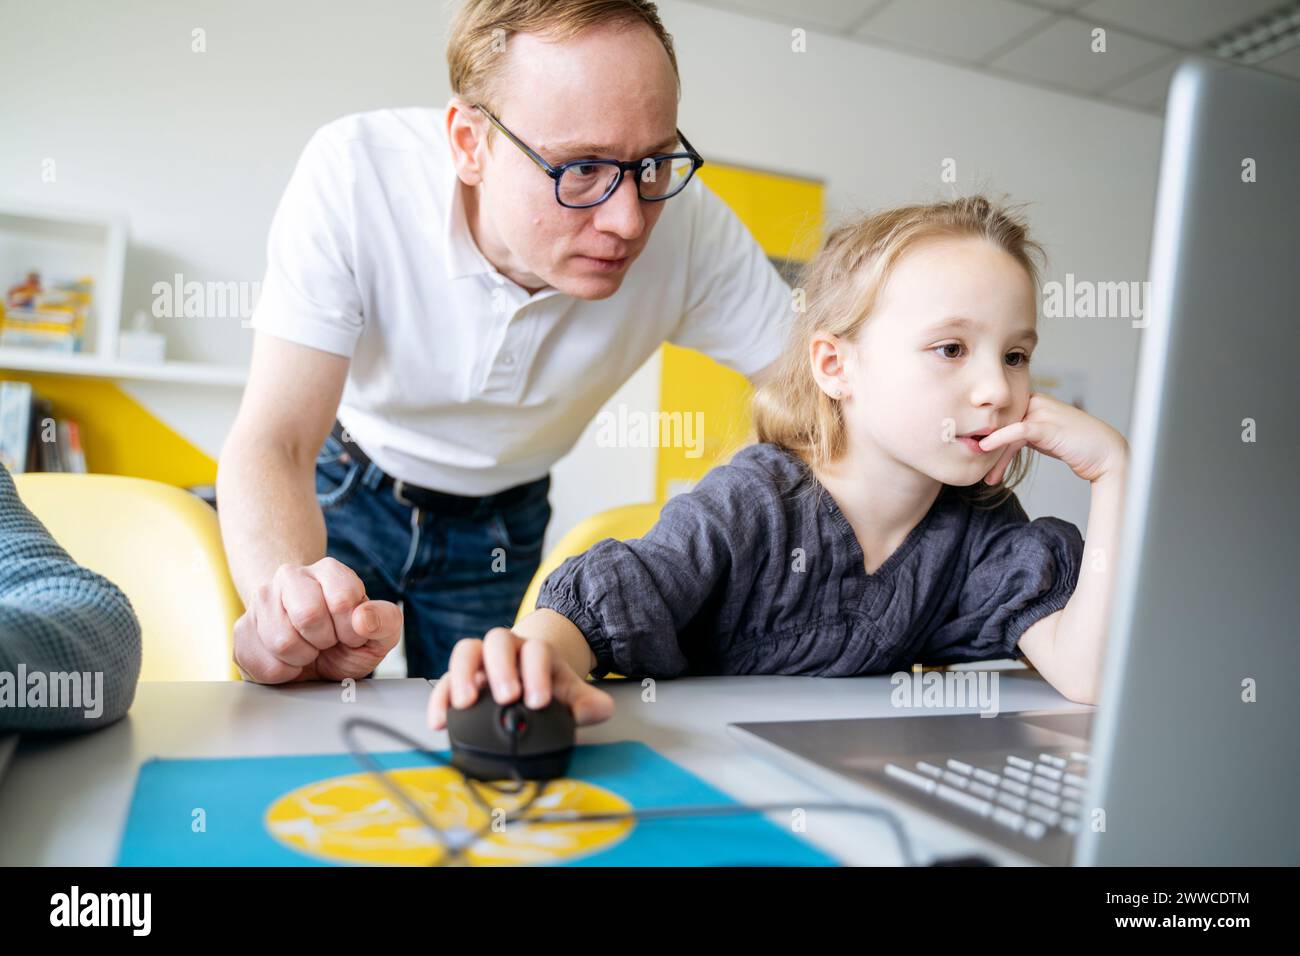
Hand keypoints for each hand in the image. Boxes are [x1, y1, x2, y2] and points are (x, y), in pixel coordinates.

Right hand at [233, 557, 401, 682]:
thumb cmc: (347, 641)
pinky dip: (283, 673)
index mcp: (329, 571)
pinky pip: (264, 665)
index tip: (351, 634)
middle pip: (307, 615)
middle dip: (324, 641)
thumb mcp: (379, 634)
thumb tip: (364, 619)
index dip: (351, 629)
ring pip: (282, 642)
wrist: (314, 655)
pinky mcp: (242, 630)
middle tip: (327, 642)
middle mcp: (291, 576)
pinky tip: (289, 661)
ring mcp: (261, 601)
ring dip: (303, 658)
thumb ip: (385, 621)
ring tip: (308, 650)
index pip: (342, 599)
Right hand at [427, 627, 614, 729]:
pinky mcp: (459, 680)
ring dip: (464, 674)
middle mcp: (506, 649)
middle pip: (498, 641)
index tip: (539, 701)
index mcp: (535, 650)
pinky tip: (439, 722)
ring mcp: (480, 662)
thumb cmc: (548, 686)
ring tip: (466, 703)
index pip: (536, 652)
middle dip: (501, 668)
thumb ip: (589, 702)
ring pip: (466, 651)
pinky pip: (444, 682)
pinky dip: (440, 699)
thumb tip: (596, 710)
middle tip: (506, 696)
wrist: (529, 678)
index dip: (537, 673)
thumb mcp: (572, 693)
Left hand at [979, 392, 1128, 484]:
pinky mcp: (1047, 425)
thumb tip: (999, 444)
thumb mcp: (1045, 438)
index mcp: (1035, 403)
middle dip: (989, 450)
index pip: (1002, 418)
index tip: (978, 459)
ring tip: (989, 478)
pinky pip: (1017, 431)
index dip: (988, 438)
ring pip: (1006, 431)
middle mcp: (1037, 403)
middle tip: (979, 471)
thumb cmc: (1077, 447)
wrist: (1107, 455)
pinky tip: (986, 449)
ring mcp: (1043, 412)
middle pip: (1002, 424)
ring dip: (995, 457)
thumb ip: (1025, 435)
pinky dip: (999, 440)